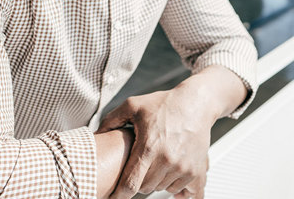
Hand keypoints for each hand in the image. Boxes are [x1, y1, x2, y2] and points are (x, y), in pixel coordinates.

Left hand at [96, 88, 212, 198]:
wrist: (195, 103)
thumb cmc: (164, 103)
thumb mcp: (133, 105)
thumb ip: (112, 120)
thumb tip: (96, 134)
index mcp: (148, 146)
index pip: (130, 183)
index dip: (119, 194)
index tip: (113, 197)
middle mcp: (167, 159)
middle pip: (146, 188)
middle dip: (140, 180)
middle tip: (142, 165)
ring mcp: (183, 167)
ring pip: (164, 189)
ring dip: (159, 181)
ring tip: (159, 162)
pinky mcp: (197, 170)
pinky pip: (187, 193)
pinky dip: (180, 189)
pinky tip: (177, 183)